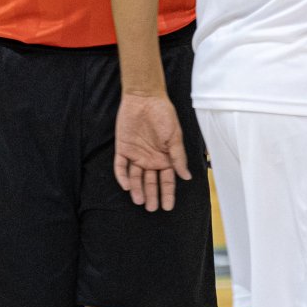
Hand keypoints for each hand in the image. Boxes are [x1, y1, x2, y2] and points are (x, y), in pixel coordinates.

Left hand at [114, 93, 190, 211]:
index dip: (167, 193)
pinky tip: (126, 185)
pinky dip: (122, 176)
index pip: (167, 180)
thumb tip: (186, 176)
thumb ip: (178, 157)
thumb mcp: (174, 136)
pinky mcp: (123, 149)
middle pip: (150, 182)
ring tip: (139, 201)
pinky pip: (121, 166)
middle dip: (152, 195)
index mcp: (165, 157)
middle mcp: (150, 159)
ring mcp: (135, 155)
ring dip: (137, 189)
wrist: (145, 98)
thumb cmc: (163, 114)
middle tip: (152, 208)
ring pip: (135, 177)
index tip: (168, 206)